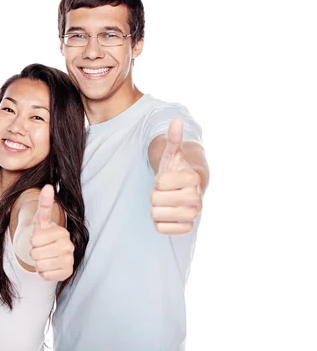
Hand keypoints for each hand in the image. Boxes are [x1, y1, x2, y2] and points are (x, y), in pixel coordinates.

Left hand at [29, 184, 74, 280]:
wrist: (50, 251)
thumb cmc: (44, 234)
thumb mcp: (41, 219)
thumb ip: (45, 204)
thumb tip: (48, 186)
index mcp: (62, 233)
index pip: (35, 240)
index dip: (32, 240)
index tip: (38, 239)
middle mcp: (69, 246)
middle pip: (36, 254)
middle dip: (34, 253)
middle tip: (41, 249)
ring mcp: (69, 260)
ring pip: (40, 265)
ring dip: (38, 263)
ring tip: (45, 257)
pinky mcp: (67, 272)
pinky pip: (45, 275)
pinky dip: (44, 272)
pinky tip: (49, 266)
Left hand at [151, 118, 201, 234]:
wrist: (188, 190)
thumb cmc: (177, 170)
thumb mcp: (173, 154)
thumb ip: (174, 139)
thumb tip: (176, 120)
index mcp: (192, 179)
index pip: (159, 182)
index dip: (158, 180)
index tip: (167, 179)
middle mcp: (196, 198)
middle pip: (155, 199)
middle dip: (155, 194)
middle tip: (165, 191)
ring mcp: (193, 215)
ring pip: (156, 215)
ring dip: (155, 208)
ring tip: (165, 202)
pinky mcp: (187, 228)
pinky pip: (161, 229)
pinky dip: (159, 223)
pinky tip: (167, 214)